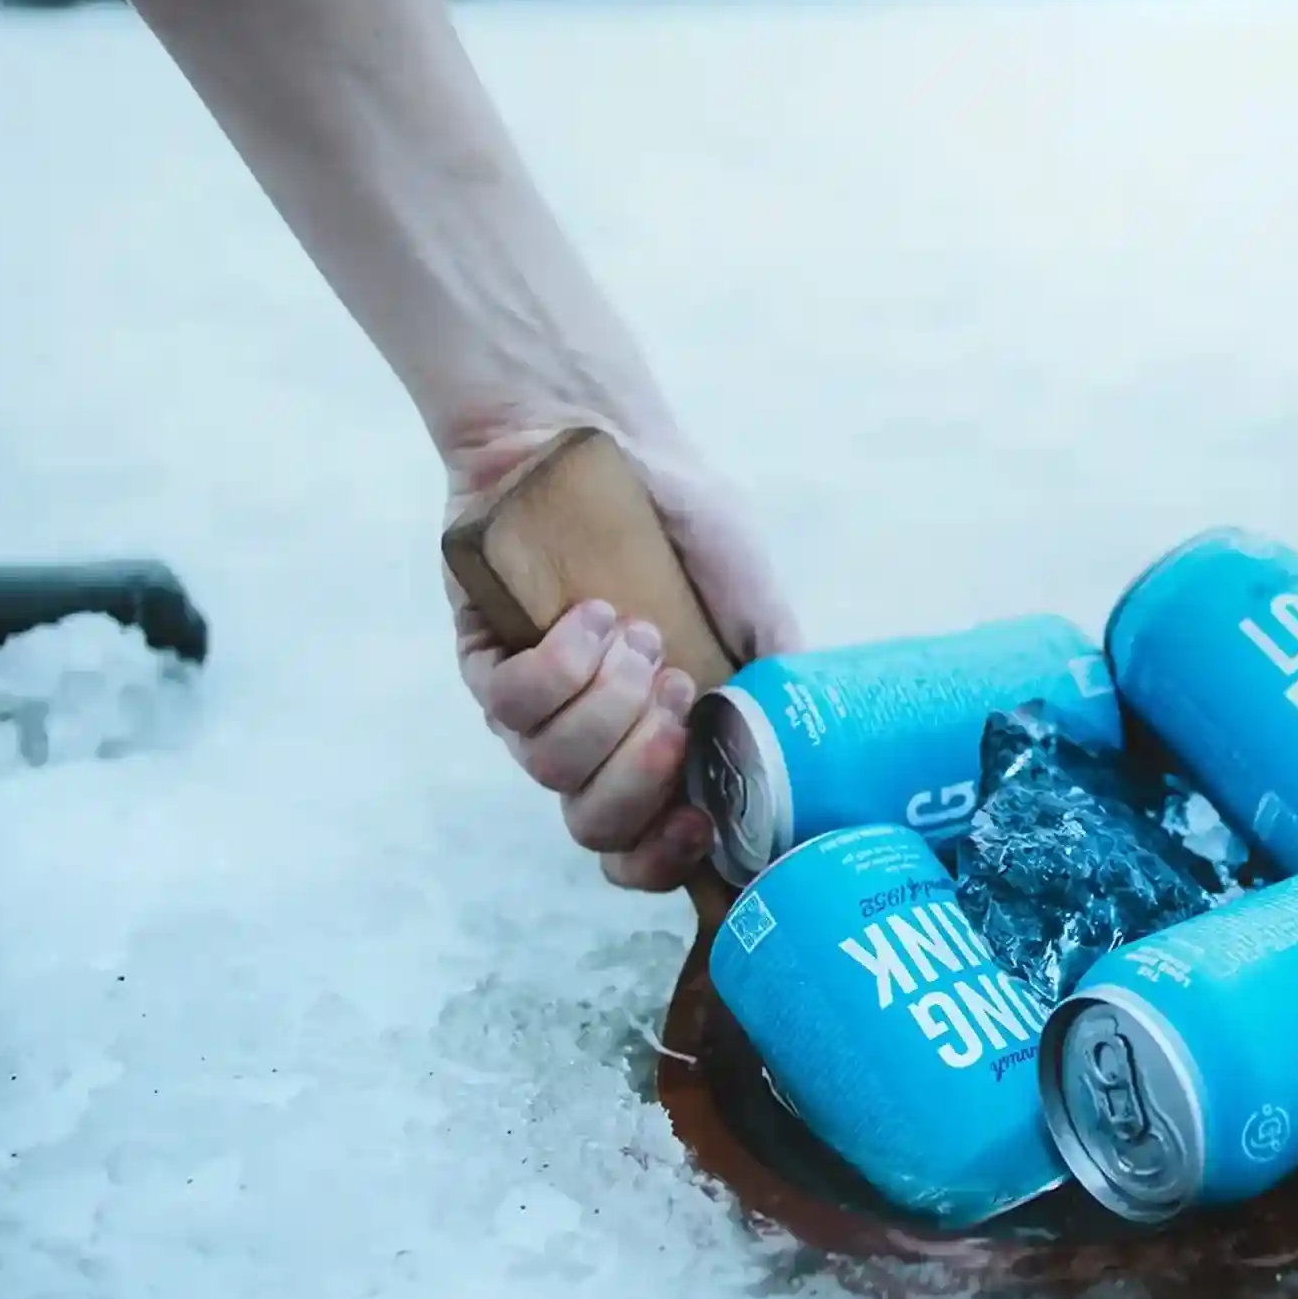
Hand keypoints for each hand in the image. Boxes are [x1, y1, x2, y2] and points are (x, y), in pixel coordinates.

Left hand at [446, 420, 800, 892]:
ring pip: (552, 769)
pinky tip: (591, 614)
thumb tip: (814, 766)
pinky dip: (561, 665)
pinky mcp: (483, 663)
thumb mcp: (757, 601)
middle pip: (596, 828)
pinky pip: (511, 706)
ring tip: (637, 630)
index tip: (699, 816)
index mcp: (660, 746)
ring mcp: (535, 710)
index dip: (665, 859)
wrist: (602, 440)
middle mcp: (594, 743)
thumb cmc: (683, 522)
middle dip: (641, 771)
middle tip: (675, 694)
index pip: (644, 852)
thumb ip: (780, 682)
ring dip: (608, 703)